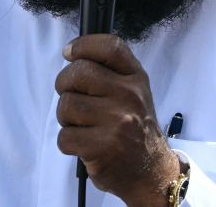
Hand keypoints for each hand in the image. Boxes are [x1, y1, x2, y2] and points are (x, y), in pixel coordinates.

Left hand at [55, 34, 180, 205]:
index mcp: (136, 78)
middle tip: (71, 97)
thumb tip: (71, 53)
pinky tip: (84, 144)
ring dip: (65, 117)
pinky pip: (65, 136)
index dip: (83, 44)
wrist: (151, 171)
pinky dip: (67, 142)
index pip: (110, 47)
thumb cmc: (133, 129)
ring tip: (81, 125)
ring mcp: (119, 122)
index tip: (69, 52)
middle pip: (78, 72)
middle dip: (64, 84)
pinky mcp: (105, 147)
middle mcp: (131, 96)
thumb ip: (109, 72)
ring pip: (67, 105)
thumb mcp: (133, 92)